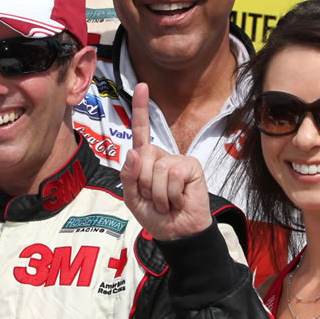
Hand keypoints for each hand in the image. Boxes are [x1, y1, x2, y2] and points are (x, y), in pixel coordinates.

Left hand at [120, 82, 211, 239]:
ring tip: (166, 202)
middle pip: (142, 156)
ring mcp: (178, 160)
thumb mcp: (132, 198)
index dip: (141, 109)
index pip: (141, 132)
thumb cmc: (155, 215)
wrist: (176, 233)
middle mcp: (162, 156)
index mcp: (146, 160)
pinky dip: (170, 194)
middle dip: (142, 183)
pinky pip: (172, 175)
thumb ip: (128, 176)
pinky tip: (178, 200)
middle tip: (153, 198)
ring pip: (157, 169)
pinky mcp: (191, 167)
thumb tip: (134, 152)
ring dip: (156, 193)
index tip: (143, 86)